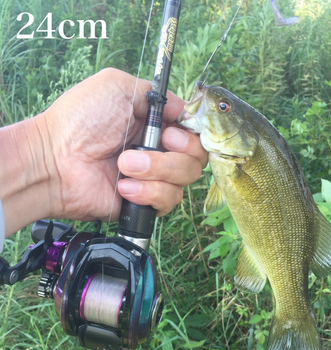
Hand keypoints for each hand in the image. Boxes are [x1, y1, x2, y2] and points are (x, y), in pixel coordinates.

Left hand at [43, 68, 206, 220]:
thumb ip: (155, 93)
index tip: (170, 132)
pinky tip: (123, 186)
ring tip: (122, 166)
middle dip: (173, 154)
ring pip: (185, 179)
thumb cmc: (79, 121)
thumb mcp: (117, 86)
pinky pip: (168, 200)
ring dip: (155, 170)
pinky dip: (147, 192)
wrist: (54, 162)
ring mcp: (153, 178)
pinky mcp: (145, 202)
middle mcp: (158, 151)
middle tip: (143, 146)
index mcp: (155, 124)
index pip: (194, 132)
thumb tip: (184, 109)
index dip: (190, 133)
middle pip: (196, 157)